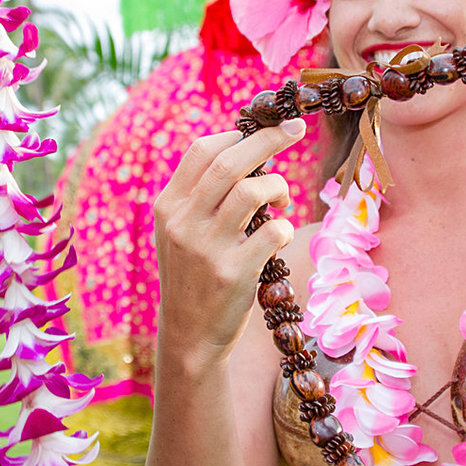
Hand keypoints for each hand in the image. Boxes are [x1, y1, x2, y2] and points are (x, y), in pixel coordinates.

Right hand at [154, 119, 307, 364]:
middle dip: (270, 139)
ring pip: (253, 190)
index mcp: (169, 206)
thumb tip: (247, 151)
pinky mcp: (234, 273)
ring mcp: (207, 248)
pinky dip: (285, 227)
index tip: (267, 128)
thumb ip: (201, 196)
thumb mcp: (180, 233)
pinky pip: (274, 231)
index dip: (239, 134)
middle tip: (296, 129)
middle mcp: (184, 222)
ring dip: (278, 187)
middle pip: (231, 160)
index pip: (202, 150)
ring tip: (282, 200)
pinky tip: (280, 236)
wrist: (189, 336)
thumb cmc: (193, 276)